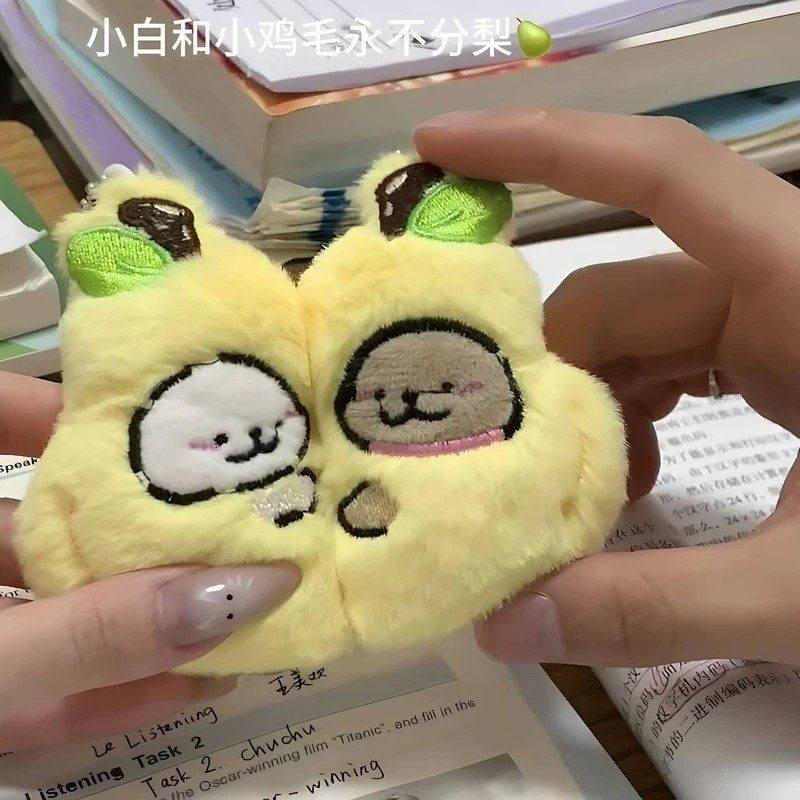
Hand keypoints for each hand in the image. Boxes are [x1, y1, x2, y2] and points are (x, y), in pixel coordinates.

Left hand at [0, 372, 297, 750]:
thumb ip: (95, 631)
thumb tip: (248, 591)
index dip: (68, 401)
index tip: (160, 404)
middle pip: (54, 524)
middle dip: (145, 520)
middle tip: (238, 505)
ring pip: (64, 617)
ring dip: (149, 618)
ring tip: (245, 602)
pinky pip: (50, 696)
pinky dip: (116, 693)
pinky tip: (195, 688)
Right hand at [415, 108, 799, 666]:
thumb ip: (658, 608)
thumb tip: (503, 627)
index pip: (660, 173)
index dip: (541, 146)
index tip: (439, 148)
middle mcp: (784, 284)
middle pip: (617, 299)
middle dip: (555, 384)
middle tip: (512, 474)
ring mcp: (781, 320)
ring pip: (635, 336)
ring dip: (592, 413)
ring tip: (586, 500)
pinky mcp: (781, 356)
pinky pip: (670, 362)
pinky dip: (632, 418)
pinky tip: (634, 485)